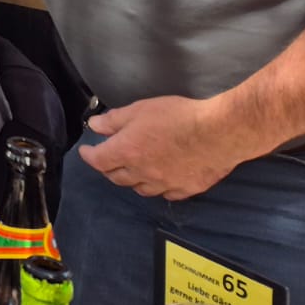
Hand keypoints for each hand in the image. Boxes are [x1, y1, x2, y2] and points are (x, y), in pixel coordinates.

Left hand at [80, 96, 244, 199]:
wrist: (218, 133)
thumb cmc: (178, 116)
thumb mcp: (140, 110)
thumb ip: (114, 120)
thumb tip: (95, 126)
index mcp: (127, 152)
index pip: (99, 160)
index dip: (89, 155)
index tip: (86, 151)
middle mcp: (143, 172)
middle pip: (117, 178)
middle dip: (108, 169)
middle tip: (107, 160)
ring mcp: (165, 184)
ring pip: (140, 189)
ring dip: (131, 181)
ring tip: (131, 171)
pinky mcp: (186, 190)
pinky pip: (165, 194)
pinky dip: (158, 188)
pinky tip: (160, 181)